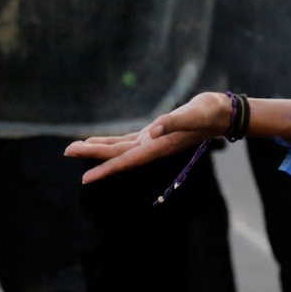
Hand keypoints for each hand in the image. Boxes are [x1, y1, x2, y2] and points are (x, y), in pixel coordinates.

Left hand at [65, 92, 231, 182]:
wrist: (223, 113)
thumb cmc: (209, 113)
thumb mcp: (192, 115)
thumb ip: (172, 123)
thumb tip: (152, 131)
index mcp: (158, 146)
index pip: (127, 160)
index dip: (106, 168)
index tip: (85, 178)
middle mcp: (153, 147)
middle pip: (117, 155)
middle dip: (92, 155)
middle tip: (67, 151)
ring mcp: (153, 141)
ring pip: (120, 148)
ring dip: (98, 149)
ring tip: (76, 147)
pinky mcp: (156, 133)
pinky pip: (128, 140)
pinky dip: (112, 142)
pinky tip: (100, 141)